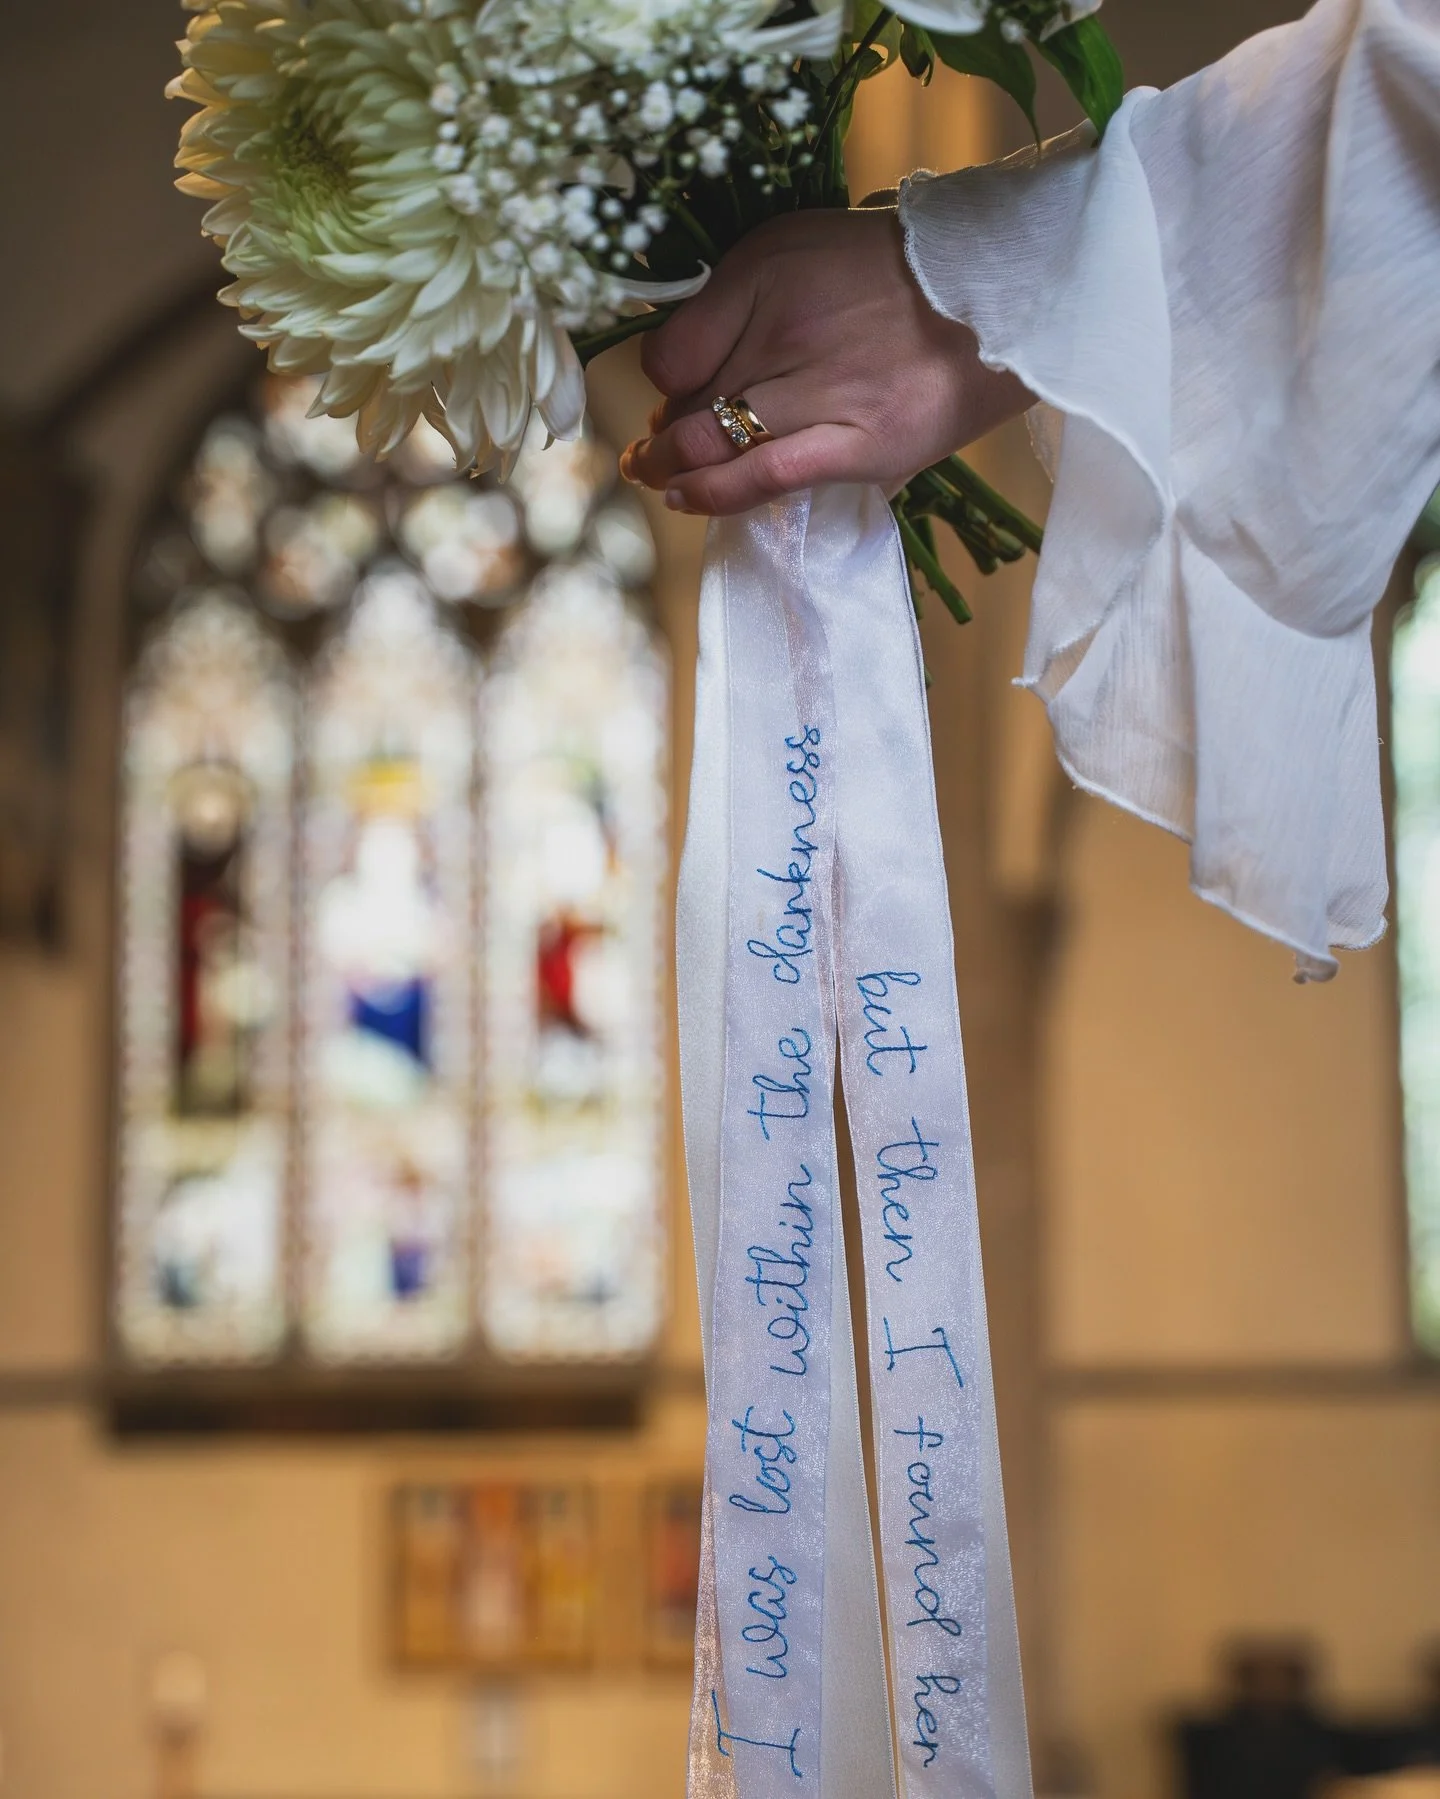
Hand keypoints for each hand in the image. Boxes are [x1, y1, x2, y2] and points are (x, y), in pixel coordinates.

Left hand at [621, 207, 1033, 515]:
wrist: (1003, 293)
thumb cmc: (896, 272)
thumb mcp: (800, 248)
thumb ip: (738, 298)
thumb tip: (679, 368)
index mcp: (767, 274)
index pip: (671, 350)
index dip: (661, 381)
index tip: (672, 395)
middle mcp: (785, 330)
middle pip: (688, 401)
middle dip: (660, 434)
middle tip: (649, 452)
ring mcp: (822, 390)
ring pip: (714, 442)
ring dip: (673, 468)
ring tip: (658, 478)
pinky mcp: (861, 446)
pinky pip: (766, 477)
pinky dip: (715, 493)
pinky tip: (688, 499)